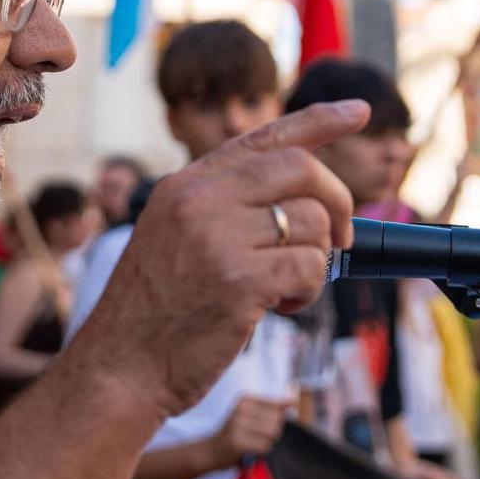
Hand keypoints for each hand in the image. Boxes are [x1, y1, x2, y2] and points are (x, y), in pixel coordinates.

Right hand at [80, 101, 365, 417]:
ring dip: (317, 261)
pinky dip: (309, 291)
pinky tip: (280, 308)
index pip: (265, 136)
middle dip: (338, 203)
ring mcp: (218, 237)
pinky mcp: (239, 280)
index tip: (361, 111)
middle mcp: (201, 199)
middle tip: (340, 239)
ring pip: (313, 224)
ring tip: (285, 289)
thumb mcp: (175, 236)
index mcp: (188, 184)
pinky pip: (310, 267)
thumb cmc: (154, 312)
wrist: (118, 368)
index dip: (321, 121)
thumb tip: (304, 201)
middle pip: (302, 171)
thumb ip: (226, 208)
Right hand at [211, 397, 289, 468]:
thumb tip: (293, 401)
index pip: (276, 405)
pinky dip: (262, 450)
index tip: (263, 424)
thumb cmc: (234, 432)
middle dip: (272, 431)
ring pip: (272, 433)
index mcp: (245, 399)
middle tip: (257, 436)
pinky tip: (250, 450)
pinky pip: (265, 446)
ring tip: (254, 441)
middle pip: (276, 420)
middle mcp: (241, 409)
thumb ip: (271, 407)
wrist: (210, 451)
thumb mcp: (249, 414)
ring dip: (267, 441)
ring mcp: (238, 425)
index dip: (277, 418)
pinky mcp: (238, 442)